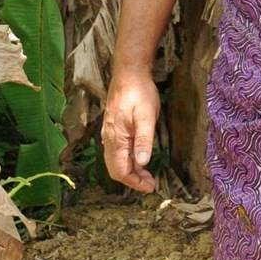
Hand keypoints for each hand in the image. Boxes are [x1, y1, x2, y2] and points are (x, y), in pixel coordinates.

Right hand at [102, 68, 159, 192]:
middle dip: (132, 180)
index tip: (151, 186)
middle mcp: (109, 139)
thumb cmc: (140, 93)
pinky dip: (126, 161)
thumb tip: (142, 163)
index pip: (120, 170)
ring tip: (148, 174)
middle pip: (115, 169)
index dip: (135, 182)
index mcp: (116, 138)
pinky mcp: (113, 128)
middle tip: (151, 182)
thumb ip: (144, 140)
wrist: (129, 73)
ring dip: (130, 171)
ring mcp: (109, 134)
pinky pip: (116, 152)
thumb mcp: (147, 116)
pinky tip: (139, 158)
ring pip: (115, 161)